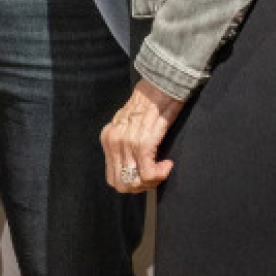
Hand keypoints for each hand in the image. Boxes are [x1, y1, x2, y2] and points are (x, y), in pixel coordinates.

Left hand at [101, 77, 184, 192]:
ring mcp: (126, 142)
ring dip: (152, 181)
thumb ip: (123, 146)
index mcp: (107, 138)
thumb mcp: (127, 127)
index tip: (145, 175)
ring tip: (162, 168)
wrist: (159, 88)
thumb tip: (131, 172)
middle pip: (122, 184)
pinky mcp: (142, 143)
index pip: (113, 178)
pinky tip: (168, 164)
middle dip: (141, 186)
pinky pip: (148, 174)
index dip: (131, 184)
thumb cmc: (148, 107)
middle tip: (155, 175)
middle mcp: (113, 141)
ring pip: (135, 181)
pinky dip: (160, 175)